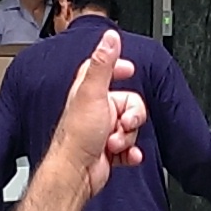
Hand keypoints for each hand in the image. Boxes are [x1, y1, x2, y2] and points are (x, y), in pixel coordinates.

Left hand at [48, 28, 146, 196]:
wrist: (77, 172)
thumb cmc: (79, 137)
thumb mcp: (93, 92)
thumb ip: (102, 63)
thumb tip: (110, 37)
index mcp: (89, 92)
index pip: (103, 69)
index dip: (117, 66)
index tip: (127, 69)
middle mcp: (95, 109)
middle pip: (130, 102)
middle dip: (133, 116)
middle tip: (124, 123)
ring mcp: (102, 130)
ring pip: (131, 126)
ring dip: (128, 136)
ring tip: (114, 142)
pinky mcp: (109, 150)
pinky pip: (130, 147)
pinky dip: (131, 152)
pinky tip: (125, 154)